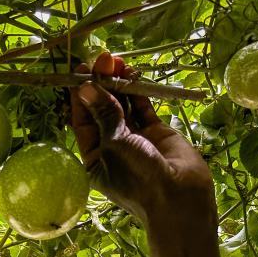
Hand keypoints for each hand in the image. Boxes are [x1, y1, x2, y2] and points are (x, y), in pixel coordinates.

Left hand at [69, 53, 215, 227]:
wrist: (178, 198)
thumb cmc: (138, 177)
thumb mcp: (114, 144)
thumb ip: (103, 114)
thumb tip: (86, 88)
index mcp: (94, 157)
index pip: (82, 121)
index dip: (80, 96)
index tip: (79, 70)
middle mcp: (112, 146)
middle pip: (102, 109)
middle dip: (101, 83)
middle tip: (102, 58)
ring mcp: (135, 138)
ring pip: (123, 105)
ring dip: (119, 83)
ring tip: (116, 60)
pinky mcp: (156, 132)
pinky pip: (143, 106)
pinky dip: (138, 90)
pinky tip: (132, 72)